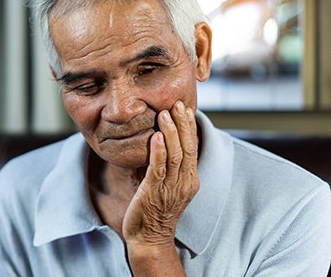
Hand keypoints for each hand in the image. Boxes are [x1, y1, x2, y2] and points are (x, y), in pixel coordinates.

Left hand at [122, 101, 199, 251]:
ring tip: (165, 114)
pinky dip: (158, 151)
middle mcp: (184, 183)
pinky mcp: (154, 192)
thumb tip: (162, 142)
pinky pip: (159, 169)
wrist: (149, 237)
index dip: (189, 127)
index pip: (193, 148)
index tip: (185, 108)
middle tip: (178, 104)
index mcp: (190, 180)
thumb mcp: (168, 185)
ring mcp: (171, 188)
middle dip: (183, 125)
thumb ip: (169, 166)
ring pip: (175, 155)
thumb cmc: (156, 209)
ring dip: (170, 133)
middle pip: (188, 148)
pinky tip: (156, 137)